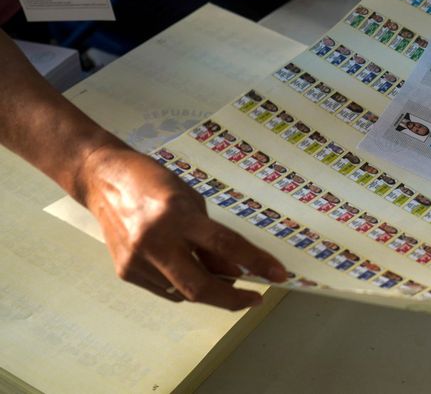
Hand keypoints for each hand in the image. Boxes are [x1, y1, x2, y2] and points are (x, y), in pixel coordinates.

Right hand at [80, 144, 287, 309]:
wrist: (102, 179)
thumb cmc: (153, 182)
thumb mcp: (191, 200)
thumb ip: (211, 238)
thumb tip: (234, 271)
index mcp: (176, 215)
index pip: (225, 245)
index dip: (255, 263)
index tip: (279, 275)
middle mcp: (155, 241)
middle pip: (200, 286)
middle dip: (232, 299)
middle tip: (253, 299)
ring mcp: (136, 261)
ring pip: (183, 292)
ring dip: (208, 288)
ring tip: (217, 272)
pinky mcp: (125, 272)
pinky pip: (166, 290)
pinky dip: (184, 284)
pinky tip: (186, 267)